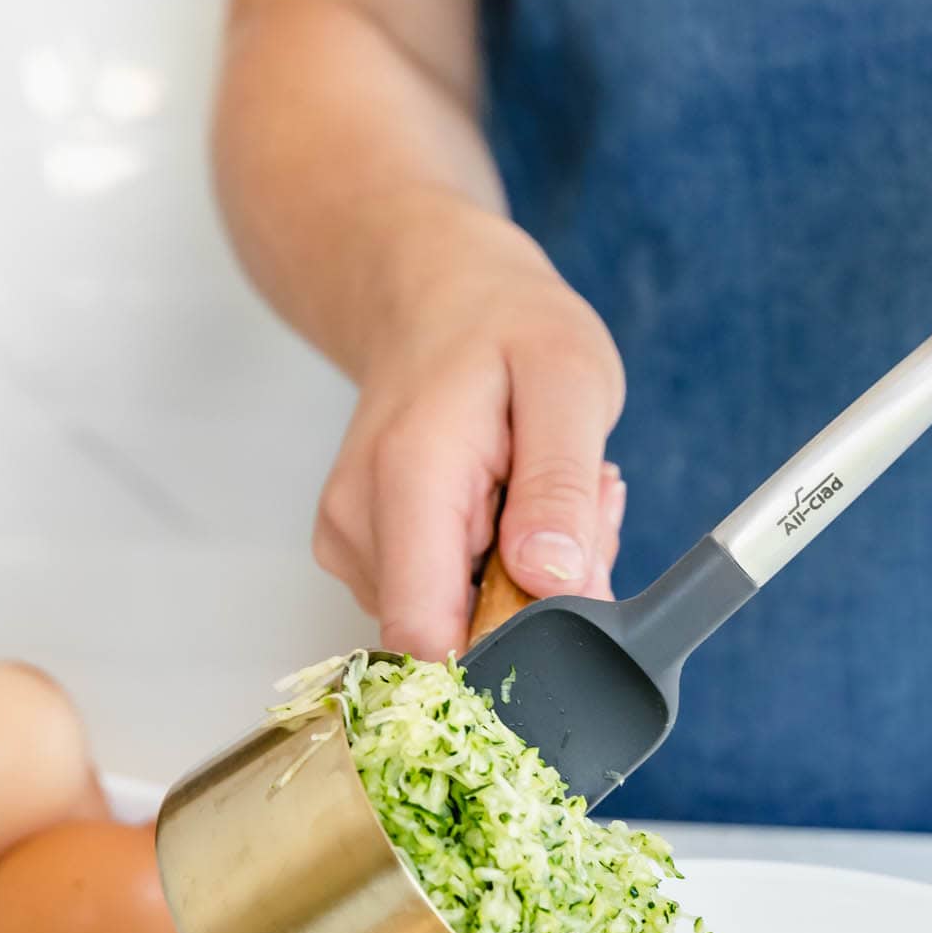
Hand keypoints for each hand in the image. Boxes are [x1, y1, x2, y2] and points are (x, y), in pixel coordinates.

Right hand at [314, 209, 626, 655]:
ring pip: (461, 621)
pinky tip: (515, 497)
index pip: (430, 637)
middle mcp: (359, 526)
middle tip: (577, 497)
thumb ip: (560, 486)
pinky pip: (448, 598)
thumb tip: (554, 583)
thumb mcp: (568, 380)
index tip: (568, 573)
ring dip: (529, 573)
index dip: (516, 639)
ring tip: (544, 481)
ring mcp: (353, 546)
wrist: (433, 294)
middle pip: (461, 634)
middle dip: (541, 591)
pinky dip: (502, 564)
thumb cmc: (503, 324)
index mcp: (406, 482)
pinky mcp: (366, 556)